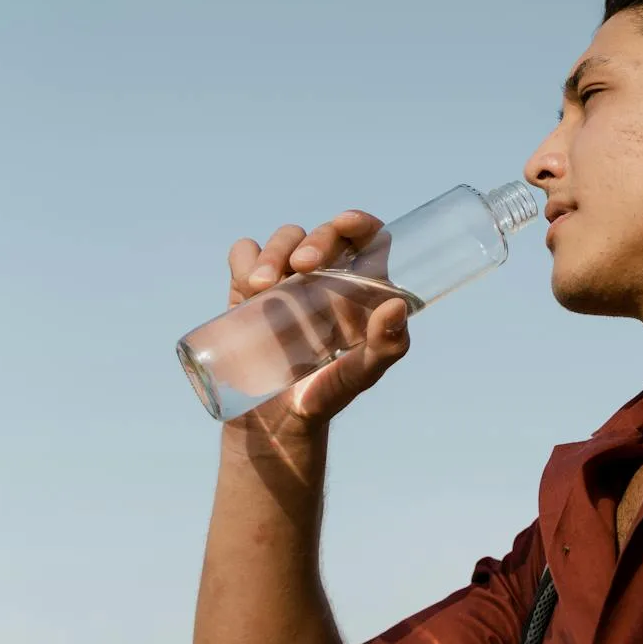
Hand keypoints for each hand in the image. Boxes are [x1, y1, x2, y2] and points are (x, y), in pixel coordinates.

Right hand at [224, 210, 410, 442]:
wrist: (276, 421)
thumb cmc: (328, 394)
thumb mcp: (362, 374)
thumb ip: (388, 346)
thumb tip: (397, 305)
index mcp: (359, 286)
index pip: (366, 237)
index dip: (360, 222)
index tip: (346, 223)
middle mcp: (325, 276)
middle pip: (323, 233)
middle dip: (313, 238)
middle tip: (304, 265)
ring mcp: (286, 280)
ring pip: (283, 238)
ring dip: (274, 250)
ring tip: (262, 286)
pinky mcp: (248, 290)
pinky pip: (244, 254)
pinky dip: (245, 258)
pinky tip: (247, 285)